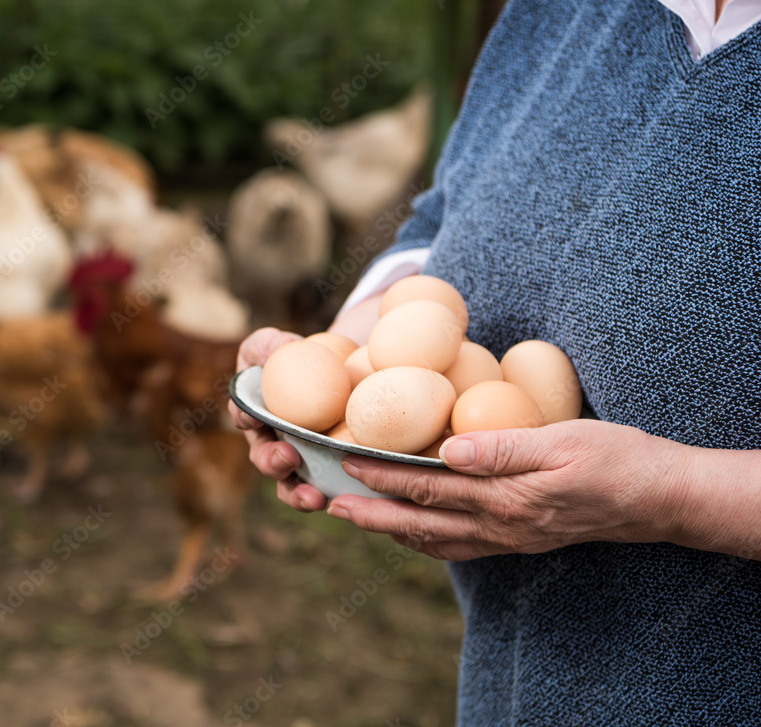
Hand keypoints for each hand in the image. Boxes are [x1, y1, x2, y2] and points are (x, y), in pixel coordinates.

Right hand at [228, 327, 327, 511]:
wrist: (334, 369)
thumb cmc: (297, 355)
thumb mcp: (276, 343)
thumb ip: (268, 345)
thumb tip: (282, 347)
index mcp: (255, 414)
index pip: (243, 417)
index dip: (244, 419)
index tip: (252, 419)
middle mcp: (271, 442)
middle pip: (264, 458)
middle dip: (272, 462)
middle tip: (287, 457)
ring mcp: (297, 460)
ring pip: (290, 484)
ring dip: (297, 494)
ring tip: (312, 497)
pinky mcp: (324, 471)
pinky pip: (325, 488)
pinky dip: (330, 494)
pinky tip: (341, 495)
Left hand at [325, 419, 690, 559]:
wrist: (659, 498)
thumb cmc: (616, 459)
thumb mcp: (564, 442)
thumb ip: (504, 448)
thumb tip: (449, 448)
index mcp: (505, 497)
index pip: (428, 485)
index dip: (383, 473)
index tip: (344, 459)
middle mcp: (500, 525)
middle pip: (421, 521)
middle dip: (371, 511)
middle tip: (328, 503)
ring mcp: (508, 536)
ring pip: (435, 539)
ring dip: (392, 527)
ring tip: (356, 515)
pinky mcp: (518, 536)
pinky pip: (460, 545)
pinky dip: (426, 538)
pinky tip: (413, 528)